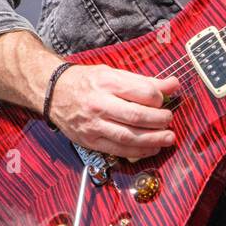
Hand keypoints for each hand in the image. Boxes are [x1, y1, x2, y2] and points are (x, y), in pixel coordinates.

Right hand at [48, 64, 180, 160]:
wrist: (52, 92)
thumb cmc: (86, 82)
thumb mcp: (113, 73)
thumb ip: (144, 81)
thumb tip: (173, 84)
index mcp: (107, 82)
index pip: (141, 92)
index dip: (158, 98)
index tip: (163, 100)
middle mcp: (99, 104)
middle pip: (136, 116)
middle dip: (159, 121)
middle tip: (169, 120)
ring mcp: (94, 124)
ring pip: (128, 136)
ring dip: (153, 140)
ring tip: (168, 138)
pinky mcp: (90, 141)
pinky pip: (118, 150)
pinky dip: (138, 151)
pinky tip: (151, 148)